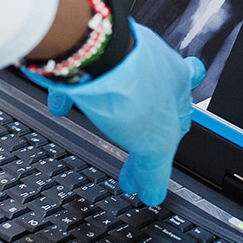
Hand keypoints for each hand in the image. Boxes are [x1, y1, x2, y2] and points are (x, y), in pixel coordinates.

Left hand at [31, 21, 205, 205]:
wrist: (93, 51)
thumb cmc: (131, 87)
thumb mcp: (154, 144)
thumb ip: (154, 170)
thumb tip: (154, 192)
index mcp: (176, 82)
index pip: (181, 115)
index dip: (168, 140)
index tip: (155, 159)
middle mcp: (151, 61)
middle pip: (153, 90)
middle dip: (145, 112)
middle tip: (136, 131)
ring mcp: (119, 52)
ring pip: (119, 76)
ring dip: (112, 98)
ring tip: (102, 115)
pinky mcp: (87, 50)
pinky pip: (80, 73)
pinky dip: (71, 92)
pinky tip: (61, 106)